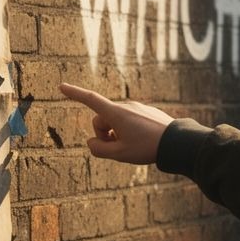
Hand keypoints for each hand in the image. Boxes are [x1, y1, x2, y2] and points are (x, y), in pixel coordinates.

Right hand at [59, 83, 174, 163]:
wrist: (177, 142)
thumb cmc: (147, 148)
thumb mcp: (119, 154)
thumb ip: (99, 149)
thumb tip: (92, 142)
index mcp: (116, 113)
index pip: (90, 100)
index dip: (74, 93)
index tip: (62, 86)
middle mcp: (125, 106)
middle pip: (102, 119)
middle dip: (103, 134)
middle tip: (117, 148)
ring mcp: (136, 108)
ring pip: (115, 122)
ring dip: (116, 134)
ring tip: (133, 146)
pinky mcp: (145, 112)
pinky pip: (129, 121)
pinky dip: (128, 132)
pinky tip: (142, 142)